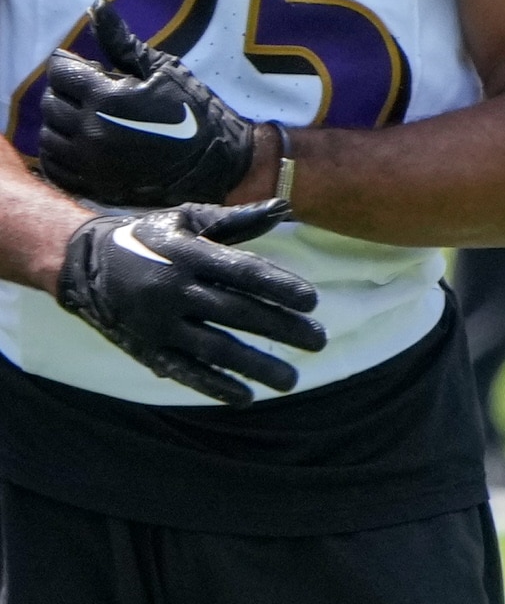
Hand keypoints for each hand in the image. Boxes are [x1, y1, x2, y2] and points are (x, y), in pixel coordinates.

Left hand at [35, 4, 261, 207]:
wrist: (221, 161)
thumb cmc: (196, 110)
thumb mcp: (163, 68)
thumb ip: (120, 40)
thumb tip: (95, 5)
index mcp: (108, 99)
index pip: (60, 72)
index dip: (72, 65)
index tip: (90, 69)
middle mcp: (93, 132)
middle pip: (50, 103)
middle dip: (66, 93)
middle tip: (90, 93)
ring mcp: (91, 163)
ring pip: (48, 137)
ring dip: (61, 124)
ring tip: (87, 119)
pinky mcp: (95, 186)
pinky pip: (56, 168)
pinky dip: (60, 153)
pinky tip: (81, 144)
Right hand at [55, 202, 325, 404]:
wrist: (85, 263)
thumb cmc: (150, 237)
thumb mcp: (186, 219)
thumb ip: (235, 220)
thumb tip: (283, 207)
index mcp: (187, 255)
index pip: (242, 272)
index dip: (279, 287)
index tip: (312, 302)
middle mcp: (172, 290)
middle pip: (237, 312)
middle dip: (282, 328)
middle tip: (319, 340)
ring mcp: (158, 323)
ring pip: (214, 348)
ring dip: (256, 366)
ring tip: (292, 379)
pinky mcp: (146, 348)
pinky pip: (184, 371)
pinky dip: (214, 386)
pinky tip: (246, 396)